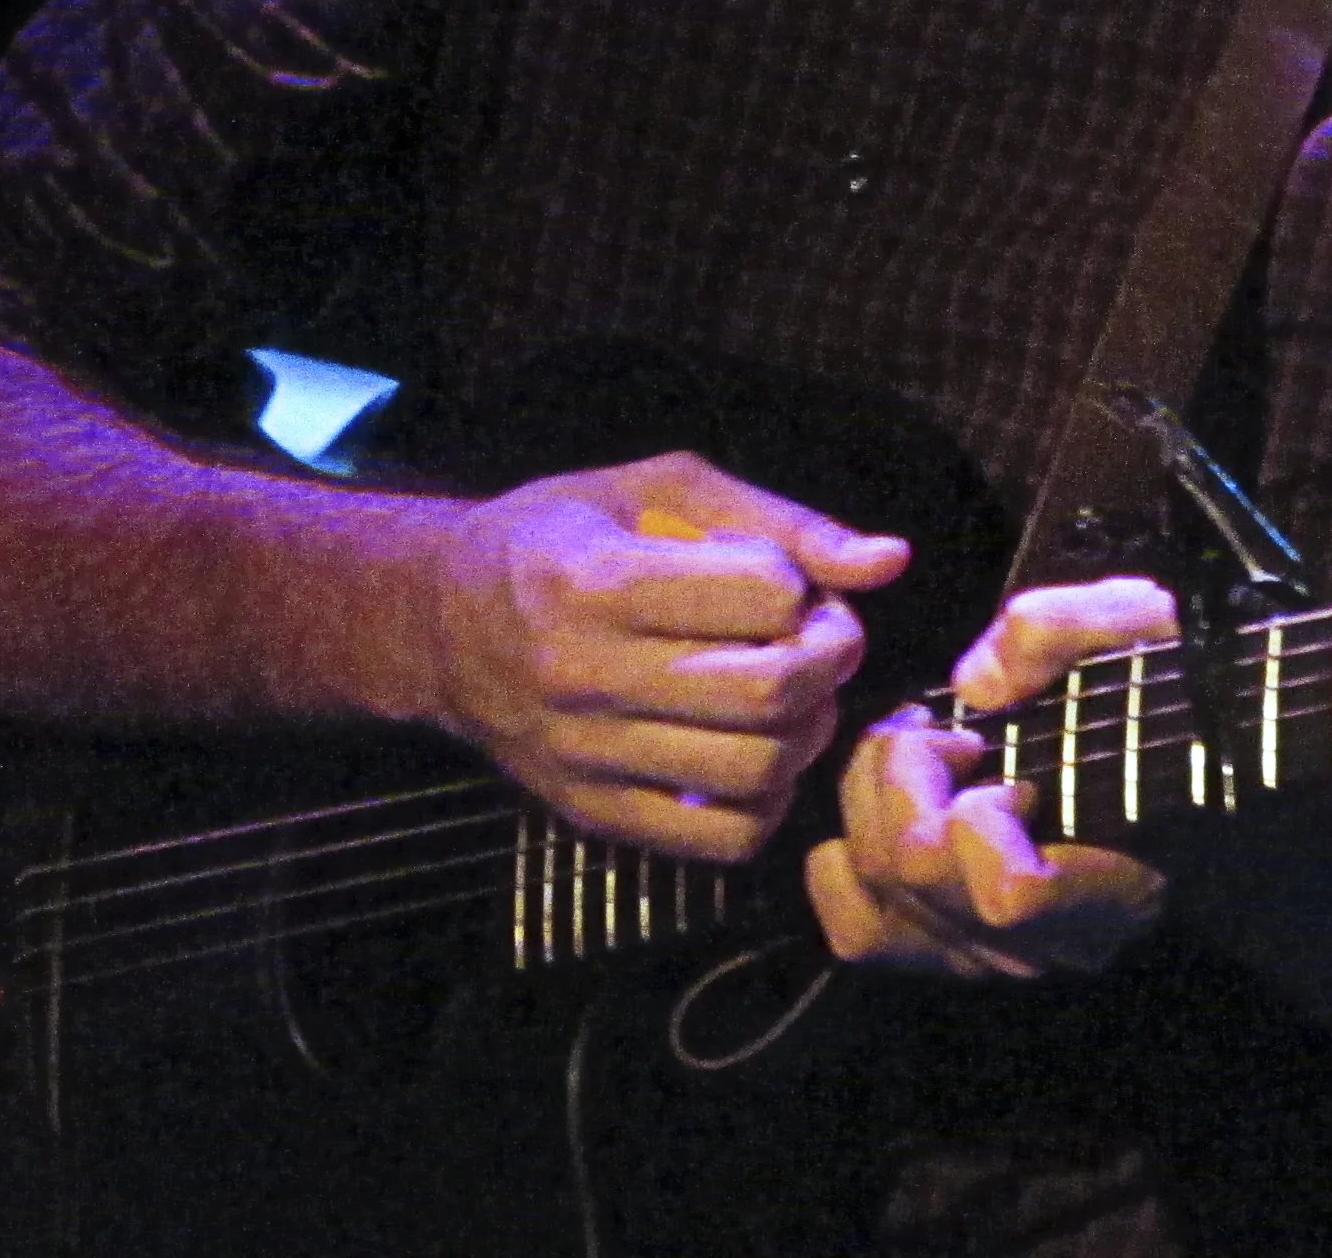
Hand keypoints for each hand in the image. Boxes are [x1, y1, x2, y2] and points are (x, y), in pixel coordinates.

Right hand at [428, 449, 906, 862]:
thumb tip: (890, 560)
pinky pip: (721, 840)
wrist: (441, 622)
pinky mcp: (592, 814)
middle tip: (822, 639)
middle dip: (829, 659)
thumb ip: (778, 521)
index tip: (790, 583)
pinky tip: (760, 752)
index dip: (803, 585)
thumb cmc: (560, 535)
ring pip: (756, 770)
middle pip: (767, 692)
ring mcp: (586, 757)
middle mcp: (584, 674)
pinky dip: (769, 801)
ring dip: (809, 730)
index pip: (763, 595)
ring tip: (795, 694)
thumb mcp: (657, 491)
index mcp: (598, 579)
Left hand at [805, 576, 1175, 978]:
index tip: (987, 746)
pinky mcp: (964, 949)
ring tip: (914, 762)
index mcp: (1113, 876)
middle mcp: (1054, 941)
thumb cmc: (1168, 695)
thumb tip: (974, 682)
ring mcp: (1004, 956)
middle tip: (937, 728)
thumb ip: (1060, 631)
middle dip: (901, 779)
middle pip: (921, 884)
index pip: (1006, 893)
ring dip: (871, 813)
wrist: (1196, 751)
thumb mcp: (1139, 629)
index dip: (976, 816)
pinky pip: (867, 935)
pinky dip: (847, 873)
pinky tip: (878, 810)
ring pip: (883, 914)